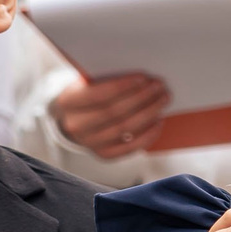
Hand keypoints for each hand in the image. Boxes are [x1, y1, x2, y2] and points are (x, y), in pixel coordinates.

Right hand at [51, 73, 170, 160]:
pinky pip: (130, 147)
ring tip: (162, 99)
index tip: (143, 77)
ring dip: (148, 113)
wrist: (73, 117)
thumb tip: (140, 77)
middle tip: (159, 86)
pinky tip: (158, 121)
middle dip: (141, 98)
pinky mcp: (104, 154)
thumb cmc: (86, 93)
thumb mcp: (86, 81)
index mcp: (68, 102)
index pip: (97, 95)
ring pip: (124, 129)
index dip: (122, 86)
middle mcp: (76, 125)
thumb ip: (104, 78)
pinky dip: (148, 134)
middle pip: (114, 113)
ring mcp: (90, 143)